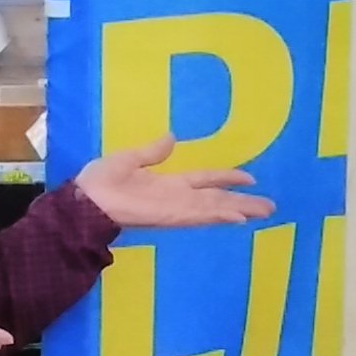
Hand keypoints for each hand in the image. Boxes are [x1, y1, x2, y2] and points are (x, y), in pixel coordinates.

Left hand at [78, 136, 273, 229]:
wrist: (85, 201)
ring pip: (215, 209)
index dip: (227, 178)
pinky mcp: (170, 216)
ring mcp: (176, 208)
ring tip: (263, 211)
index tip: (250, 178)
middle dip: (243, 201)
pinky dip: (220, 216)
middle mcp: (178, 197)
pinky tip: (238, 217)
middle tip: (270, 205)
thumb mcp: (129, 159)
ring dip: (239, 210)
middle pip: (218, 199)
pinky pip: (200, 215)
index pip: (206, 180)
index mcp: (170, 183)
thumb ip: (152, 152)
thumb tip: (172, 137)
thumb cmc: (101, 181)